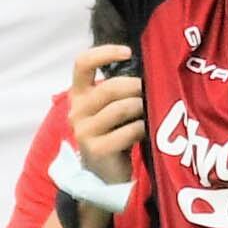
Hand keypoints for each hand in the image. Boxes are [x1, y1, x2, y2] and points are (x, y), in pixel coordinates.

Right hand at [69, 45, 144, 182]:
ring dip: (141, 107)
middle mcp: (76, 111)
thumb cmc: (112, 134)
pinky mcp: (96, 149)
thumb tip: (149, 70)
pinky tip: (146, 130)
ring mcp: (84, 132)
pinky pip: (128, 131)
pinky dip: (142, 128)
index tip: (128, 52)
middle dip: (135, 87)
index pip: (82, 63)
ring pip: (120, 109)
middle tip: (151, 90)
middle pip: (109, 88)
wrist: (103, 175)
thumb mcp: (110, 108)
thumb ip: (118, 90)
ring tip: (150, 110)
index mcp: (78, 95)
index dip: (105, 53)